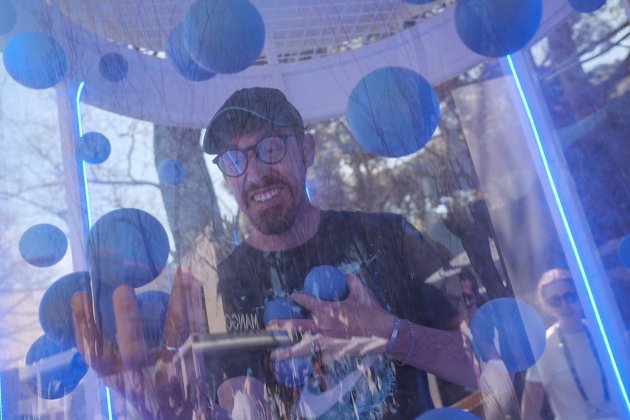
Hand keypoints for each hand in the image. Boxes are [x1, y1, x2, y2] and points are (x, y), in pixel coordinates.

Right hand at [71, 268, 209, 418]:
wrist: (175, 413)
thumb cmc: (141, 384)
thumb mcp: (119, 373)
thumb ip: (106, 348)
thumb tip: (86, 298)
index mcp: (118, 377)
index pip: (96, 356)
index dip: (85, 328)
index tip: (80, 297)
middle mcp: (144, 377)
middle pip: (133, 352)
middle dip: (127, 321)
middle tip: (122, 289)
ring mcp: (172, 370)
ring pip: (175, 337)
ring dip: (176, 304)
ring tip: (177, 274)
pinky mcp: (194, 361)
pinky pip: (195, 330)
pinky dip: (194, 304)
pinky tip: (193, 281)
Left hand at [267, 274, 392, 362]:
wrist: (384, 333)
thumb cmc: (372, 312)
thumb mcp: (361, 291)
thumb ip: (350, 281)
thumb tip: (345, 275)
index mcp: (328, 310)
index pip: (307, 301)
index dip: (299, 298)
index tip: (294, 296)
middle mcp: (323, 327)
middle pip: (296, 327)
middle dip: (281, 326)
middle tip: (269, 327)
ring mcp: (328, 343)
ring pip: (302, 349)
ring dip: (287, 352)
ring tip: (273, 356)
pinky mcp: (335, 354)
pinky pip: (318, 360)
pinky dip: (309, 362)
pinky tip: (301, 366)